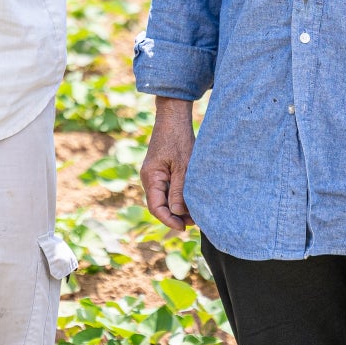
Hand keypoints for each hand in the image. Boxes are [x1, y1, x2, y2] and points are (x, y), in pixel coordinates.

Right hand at [140, 98, 196, 231]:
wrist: (173, 117)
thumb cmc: (178, 139)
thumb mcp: (183, 166)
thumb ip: (179, 190)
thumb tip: (178, 213)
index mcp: (151, 177)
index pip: (156, 208)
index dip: (169, 220)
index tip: (184, 227)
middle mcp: (149, 178)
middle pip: (159, 205)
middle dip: (176, 216)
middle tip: (195, 221)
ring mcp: (154, 174)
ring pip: (164, 198)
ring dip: (178, 207)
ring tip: (196, 212)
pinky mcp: (161, 170)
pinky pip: (167, 189)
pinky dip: (178, 196)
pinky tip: (191, 198)